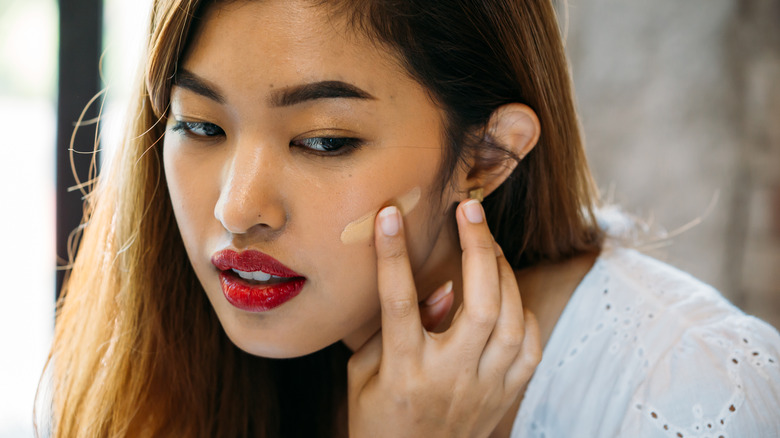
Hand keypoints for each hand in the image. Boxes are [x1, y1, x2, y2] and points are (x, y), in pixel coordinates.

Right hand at [347, 199, 541, 437]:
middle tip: (470, 210)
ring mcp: (482, 388)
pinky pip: (529, 349)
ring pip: (512, 321)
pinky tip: (508, 297)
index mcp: (403, 370)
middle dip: (479, 247)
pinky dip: (523, 314)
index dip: (393, 254)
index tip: (390, 214)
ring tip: (488, 244)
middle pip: (479, 305)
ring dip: (504, 273)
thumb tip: (440, 288)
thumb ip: (391, 330)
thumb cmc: (376, 420)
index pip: (399, 301)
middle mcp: (448, 376)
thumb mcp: (362, 375)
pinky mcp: (504, 396)